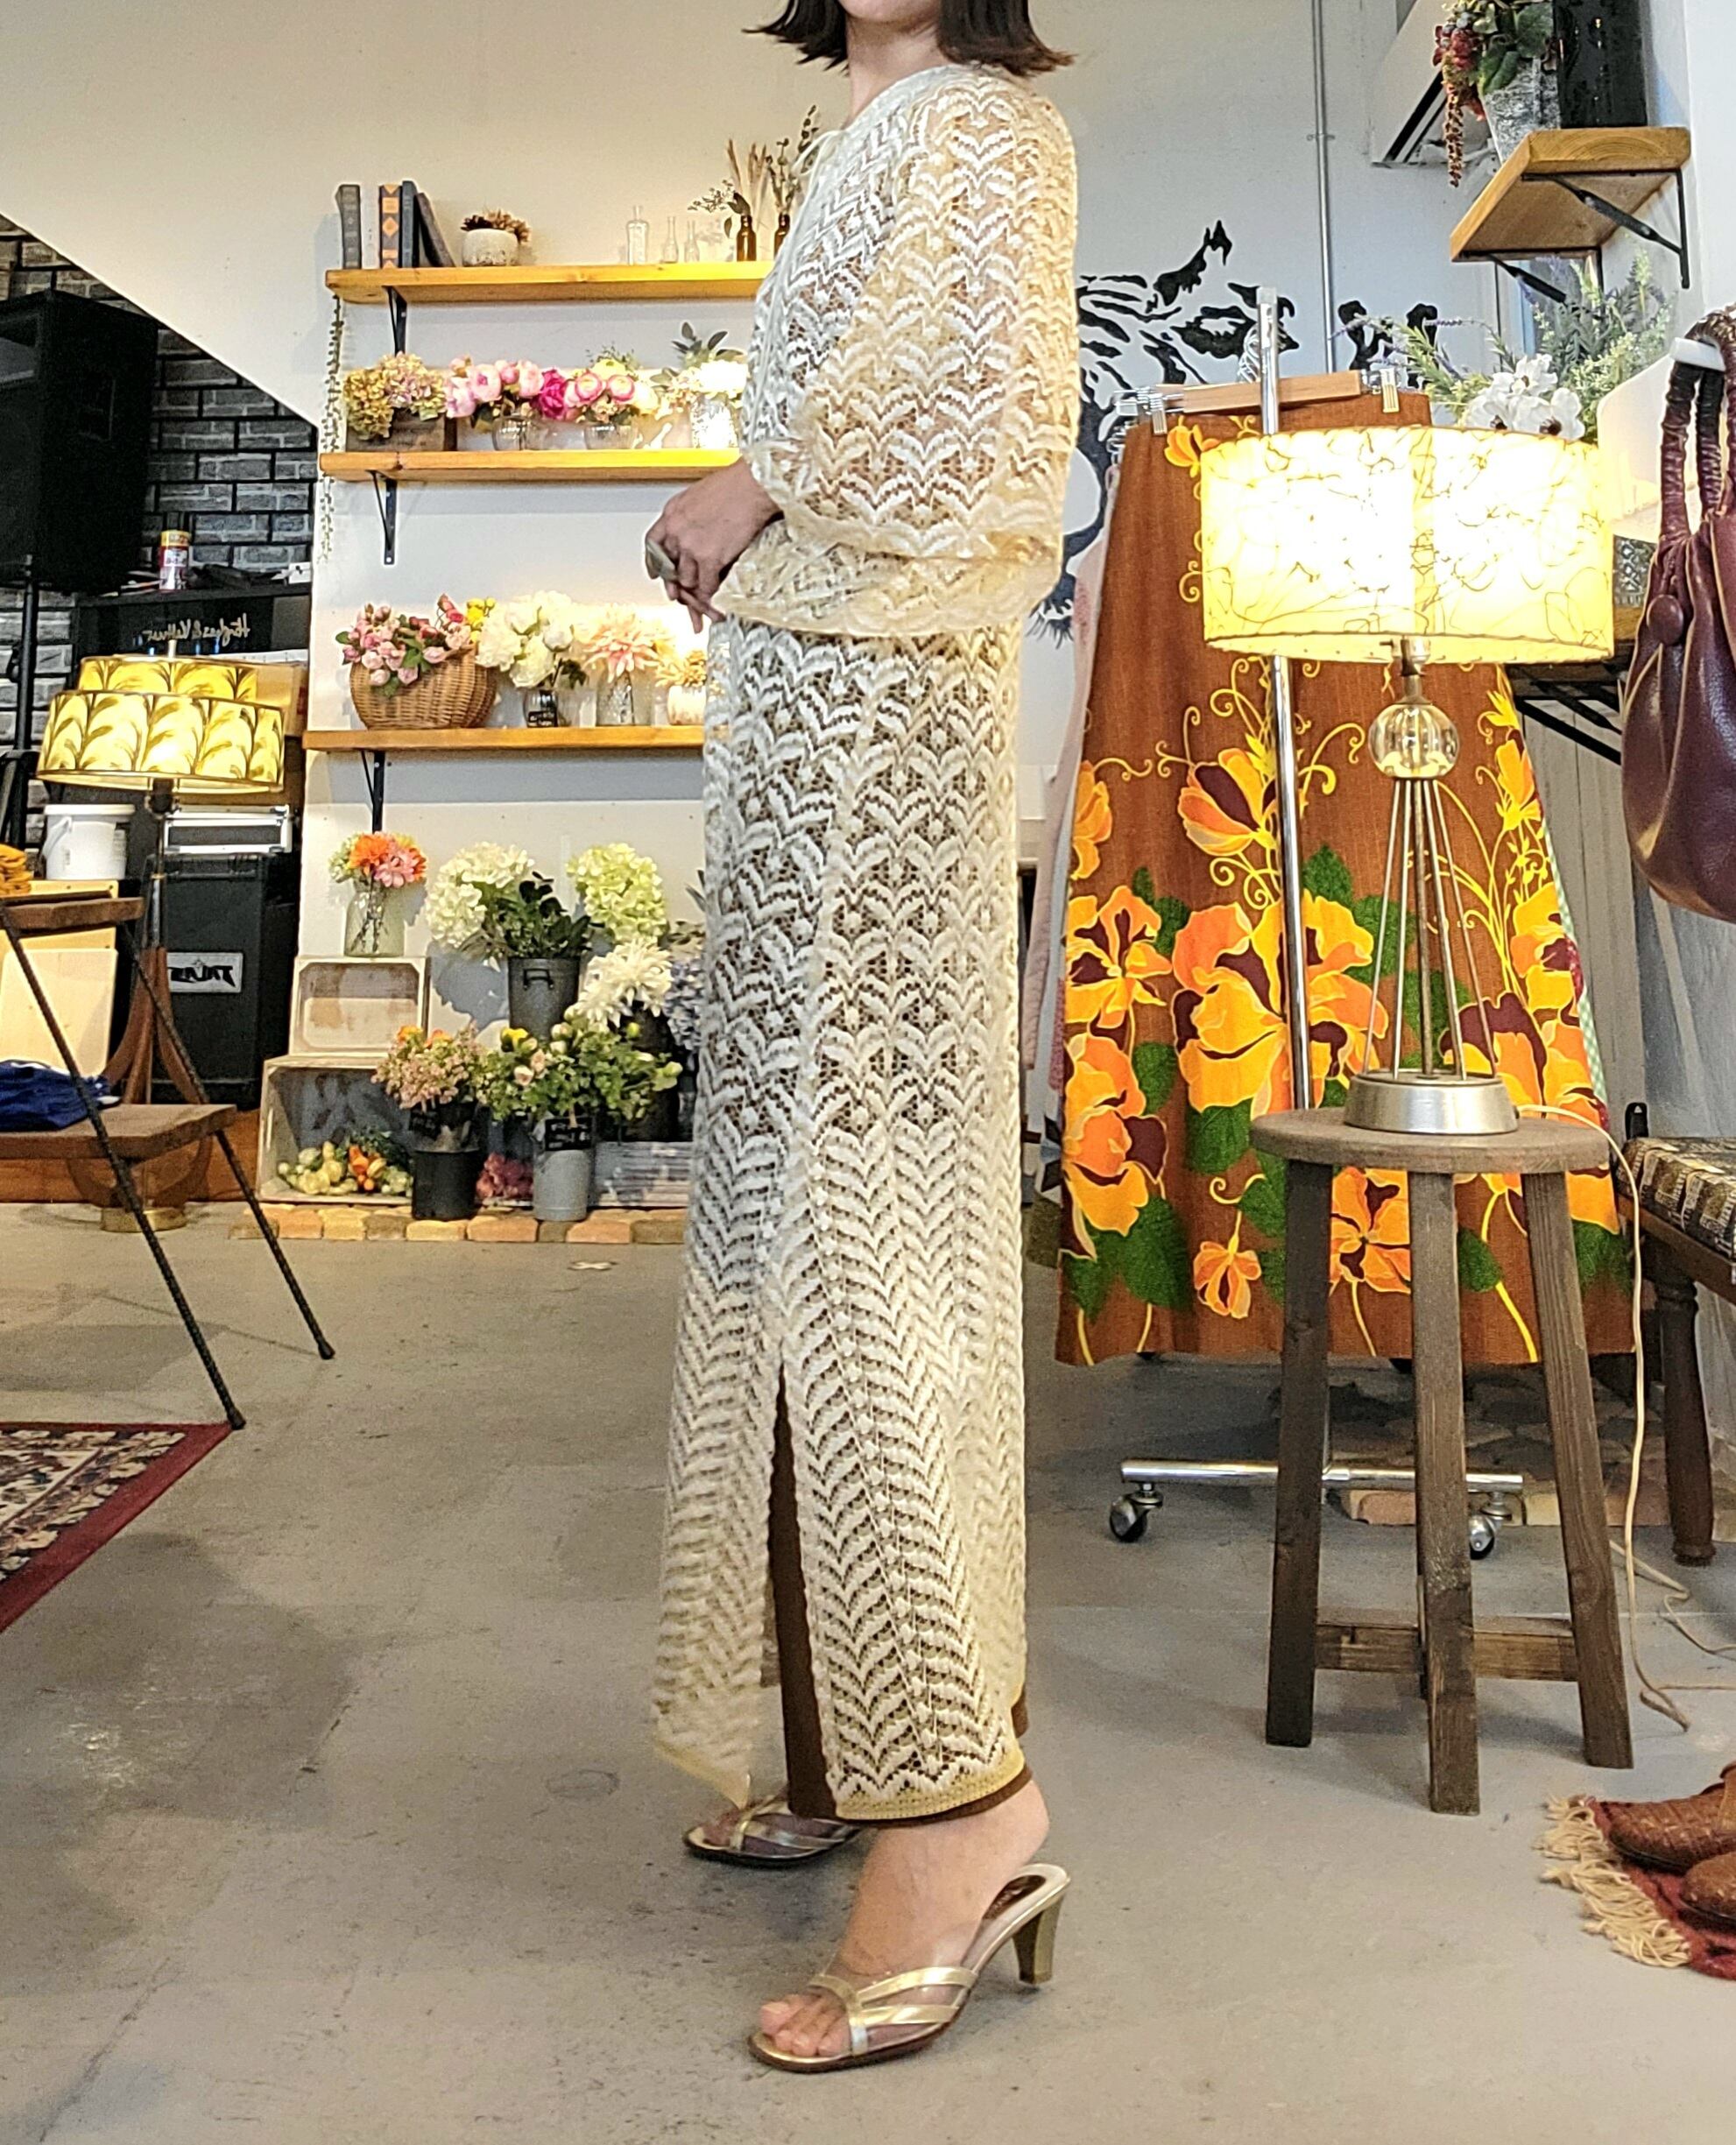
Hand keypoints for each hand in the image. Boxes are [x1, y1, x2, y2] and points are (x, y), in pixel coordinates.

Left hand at [647, 459, 779, 628]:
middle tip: (682, 594)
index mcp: (672, 513)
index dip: (654, 562)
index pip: (653, 544)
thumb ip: (689, 514)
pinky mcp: (710, 559)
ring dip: (697, 590)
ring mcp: (692, 547)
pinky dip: (711, 595)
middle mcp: (676, 531)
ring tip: (704, 596)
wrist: (751, 486)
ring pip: (687, 580)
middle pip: (670, 567)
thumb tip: (694, 527)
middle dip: (677, 583)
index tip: (655, 573)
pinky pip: (707, 586)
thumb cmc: (734, 485)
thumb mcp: (698, 494)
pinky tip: (716, 599)